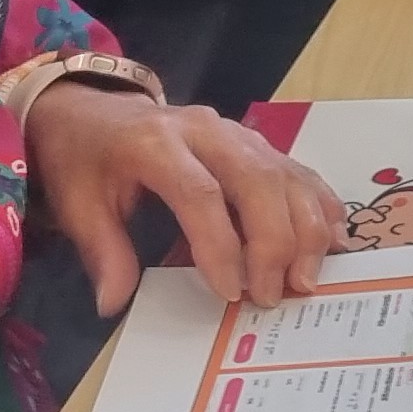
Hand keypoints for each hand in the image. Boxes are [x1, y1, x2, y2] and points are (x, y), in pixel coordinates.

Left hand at [25, 83, 343, 313]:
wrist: (91, 107)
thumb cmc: (84, 159)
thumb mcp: (77, 204)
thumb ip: (103, 251)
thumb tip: (115, 304)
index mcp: (155, 144)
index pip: (200, 194)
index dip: (221, 245)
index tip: (231, 292)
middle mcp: (204, 131)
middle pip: (257, 180)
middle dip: (275, 242)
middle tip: (277, 294)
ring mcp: (236, 131)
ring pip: (285, 173)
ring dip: (305, 227)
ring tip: (308, 278)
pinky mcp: (254, 140)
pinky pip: (296, 168)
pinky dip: (320, 202)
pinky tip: (334, 237)